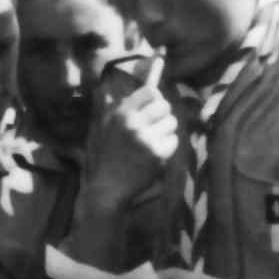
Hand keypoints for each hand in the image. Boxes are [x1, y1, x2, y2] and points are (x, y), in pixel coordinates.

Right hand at [84, 85, 177, 209]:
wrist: (108, 187)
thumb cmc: (106, 157)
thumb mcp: (105, 127)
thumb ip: (120, 109)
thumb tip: (138, 91)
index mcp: (121, 114)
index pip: (150, 91)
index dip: (156, 98)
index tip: (155, 106)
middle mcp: (134, 123)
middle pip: (165, 106)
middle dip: (164, 115)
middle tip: (158, 125)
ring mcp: (147, 139)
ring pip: (172, 123)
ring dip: (166, 131)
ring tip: (154, 142)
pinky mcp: (157, 154)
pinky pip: (173, 141)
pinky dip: (167, 147)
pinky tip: (155, 155)